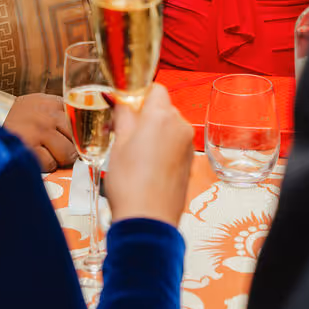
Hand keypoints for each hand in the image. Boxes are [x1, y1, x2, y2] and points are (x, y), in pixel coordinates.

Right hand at [5, 94, 76, 172]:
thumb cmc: (17, 117)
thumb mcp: (39, 104)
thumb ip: (59, 113)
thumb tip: (81, 134)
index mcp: (54, 103)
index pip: (81, 121)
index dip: (80, 134)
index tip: (77, 141)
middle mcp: (49, 115)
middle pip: (77, 139)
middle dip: (71, 148)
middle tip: (61, 150)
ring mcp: (40, 131)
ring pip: (67, 153)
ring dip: (60, 158)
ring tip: (47, 154)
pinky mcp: (29, 147)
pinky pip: (51, 164)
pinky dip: (46, 165)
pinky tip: (36, 157)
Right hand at [102, 84, 192, 224]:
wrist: (148, 220)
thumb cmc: (130, 183)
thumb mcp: (119, 143)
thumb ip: (123, 114)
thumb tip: (121, 99)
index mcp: (162, 116)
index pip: (155, 88)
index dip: (138, 94)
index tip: (124, 105)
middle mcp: (180, 127)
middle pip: (163, 107)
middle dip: (144, 114)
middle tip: (122, 130)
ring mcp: (187, 146)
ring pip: (169, 127)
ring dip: (153, 132)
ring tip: (132, 151)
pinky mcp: (189, 163)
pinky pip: (174, 145)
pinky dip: (162, 148)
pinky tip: (145, 165)